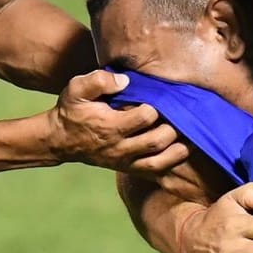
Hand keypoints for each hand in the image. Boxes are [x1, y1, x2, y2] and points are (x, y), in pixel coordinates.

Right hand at [48, 70, 189, 173]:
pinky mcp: (128, 168)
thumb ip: (98, 81)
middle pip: (156, 140)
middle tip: (183, 115)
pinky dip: (171, 164)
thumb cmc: (72, 111)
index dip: (157, 106)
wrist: (61, 140)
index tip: (162, 97)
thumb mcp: (76, 89)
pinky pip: (153, 172)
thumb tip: (125, 81)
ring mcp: (125, 161)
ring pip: (158, 161)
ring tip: (191, 136)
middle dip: (173, 127)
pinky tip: (183, 152)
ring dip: (178, 150)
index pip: (144, 117)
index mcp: (110, 126)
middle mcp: (120, 147)